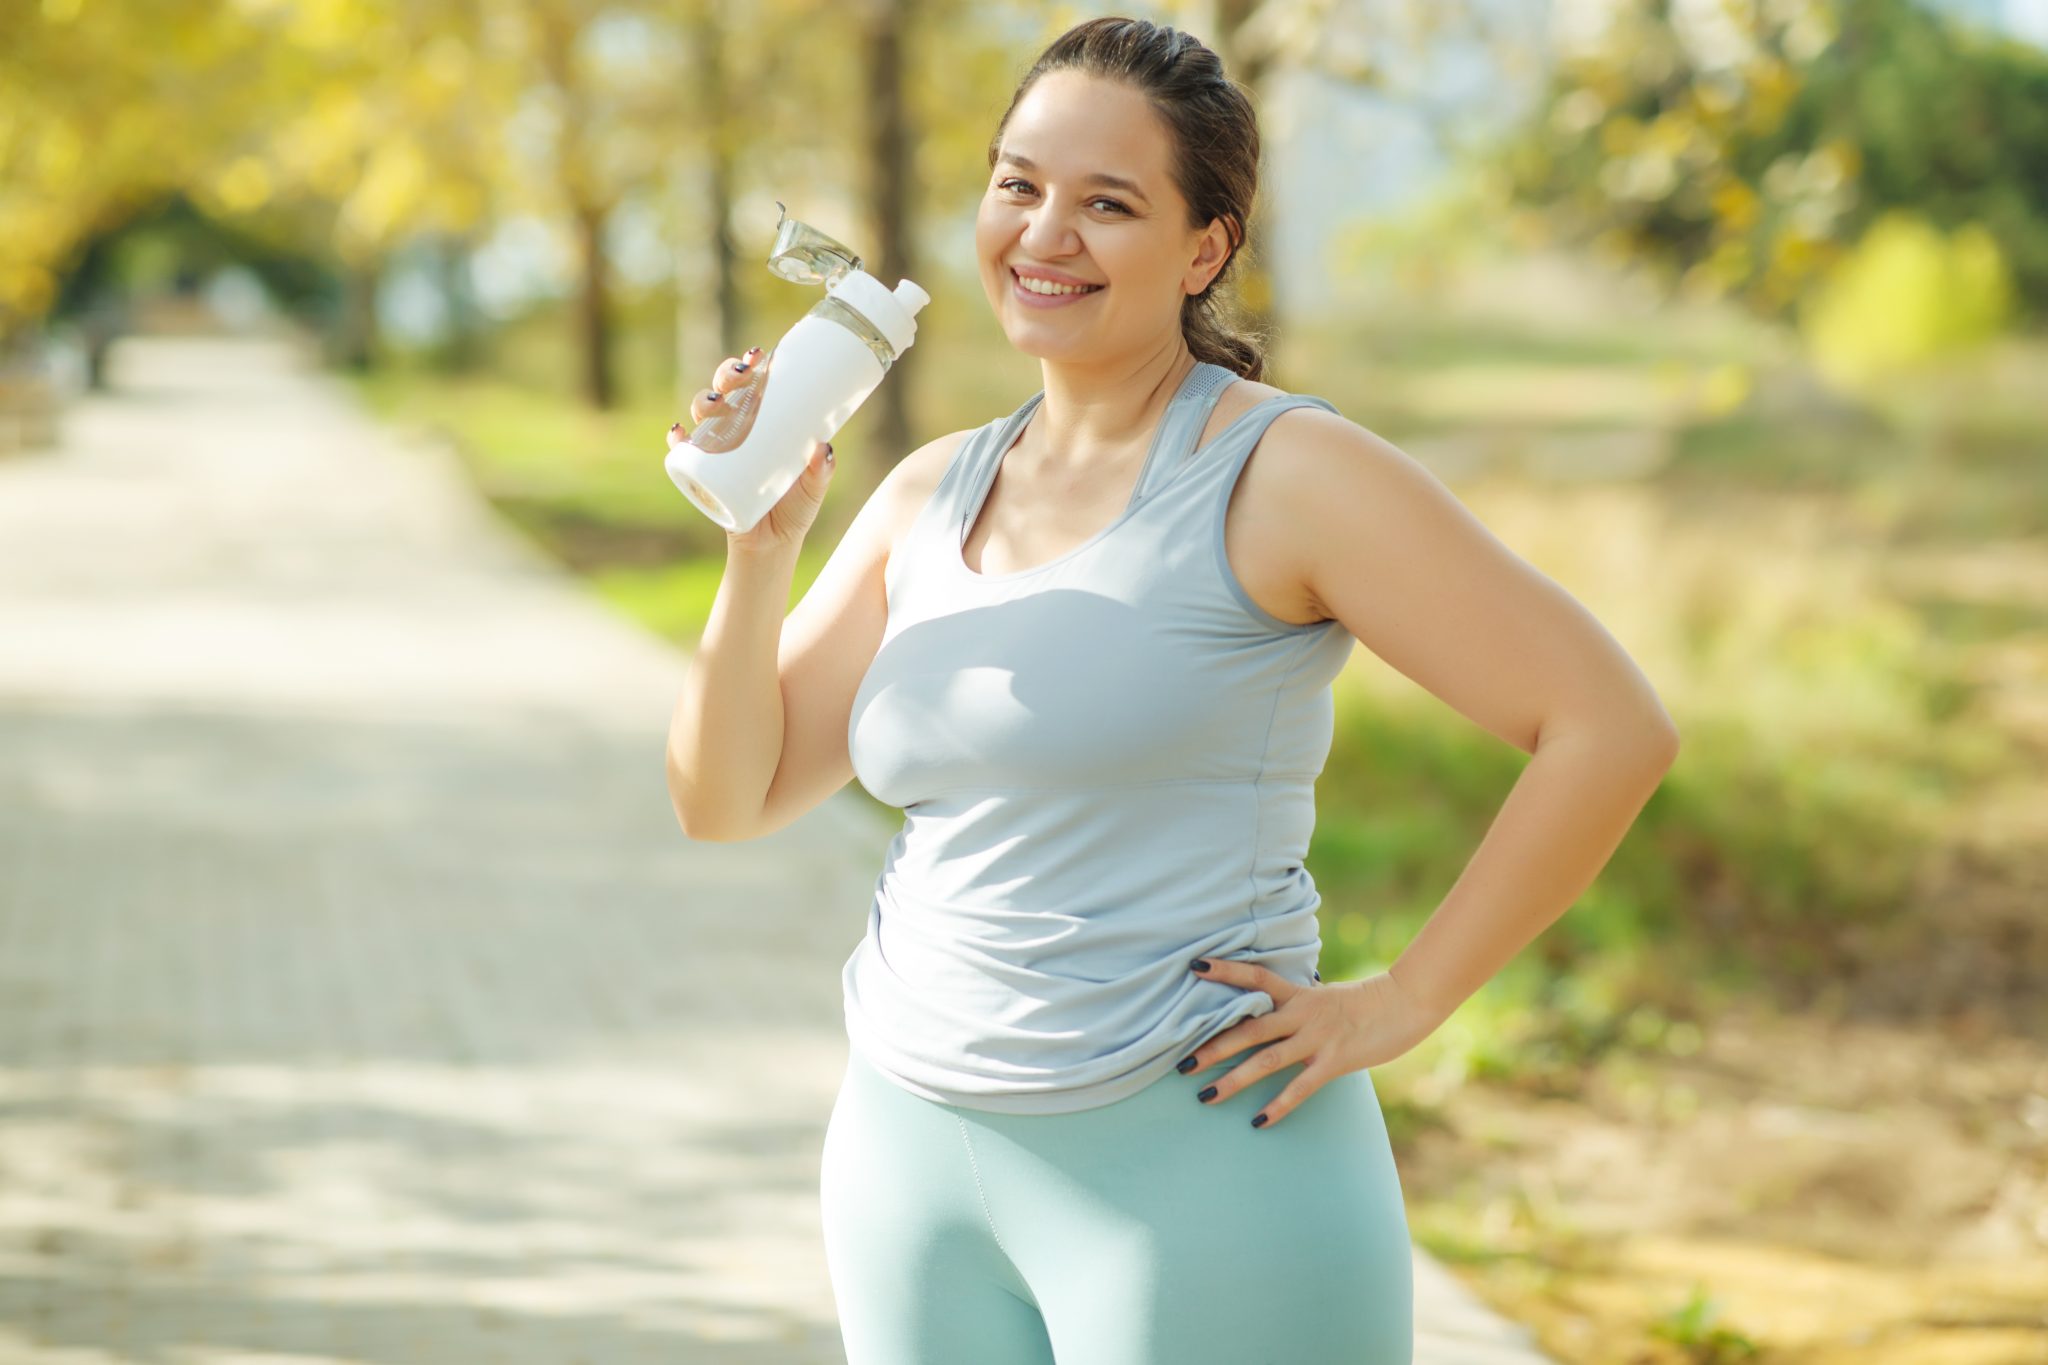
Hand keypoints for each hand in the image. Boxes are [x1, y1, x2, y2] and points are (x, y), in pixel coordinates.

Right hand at [666, 346, 834, 554]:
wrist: (772, 546)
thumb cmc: (795, 509)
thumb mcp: (813, 488)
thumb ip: (821, 471)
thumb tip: (822, 448)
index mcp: (763, 424)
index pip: (754, 385)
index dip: (752, 365)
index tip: (759, 354)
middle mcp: (737, 431)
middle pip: (726, 391)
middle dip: (727, 376)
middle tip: (739, 377)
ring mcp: (717, 451)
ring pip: (703, 415)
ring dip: (703, 401)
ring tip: (714, 405)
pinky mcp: (702, 475)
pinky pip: (682, 453)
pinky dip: (677, 441)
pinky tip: (678, 433)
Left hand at [1181, 960, 1446, 1129]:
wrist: (1405, 1003)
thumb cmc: (1364, 1002)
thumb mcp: (1323, 996)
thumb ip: (1295, 1004)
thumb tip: (1269, 1007)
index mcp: (1298, 993)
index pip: (1254, 976)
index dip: (1225, 971)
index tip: (1193, 967)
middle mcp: (1301, 1013)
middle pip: (1248, 1028)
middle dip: (1213, 1046)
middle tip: (1182, 1064)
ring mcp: (1317, 1037)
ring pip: (1267, 1059)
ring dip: (1234, 1079)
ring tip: (1206, 1096)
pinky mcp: (1335, 1060)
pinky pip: (1301, 1086)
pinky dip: (1278, 1104)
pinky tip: (1258, 1121)